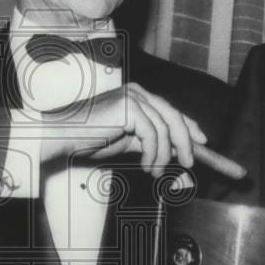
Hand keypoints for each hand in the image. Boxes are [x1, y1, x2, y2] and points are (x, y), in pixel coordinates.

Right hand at [38, 83, 205, 173]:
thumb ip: (148, 143)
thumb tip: (173, 152)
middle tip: (190, 162)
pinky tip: (147, 166)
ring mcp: (133, 98)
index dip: (189, 126)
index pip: (170, 110)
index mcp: (136, 96)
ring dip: (164, 155)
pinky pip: (153, 134)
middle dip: (186, 141)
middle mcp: (137, 93)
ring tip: (155, 171)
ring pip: (165, 127)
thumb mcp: (125, 142)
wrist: (63, 136)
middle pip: (173, 115)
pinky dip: (154, 154)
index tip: (201, 142)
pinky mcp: (129, 107)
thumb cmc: (87, 138)